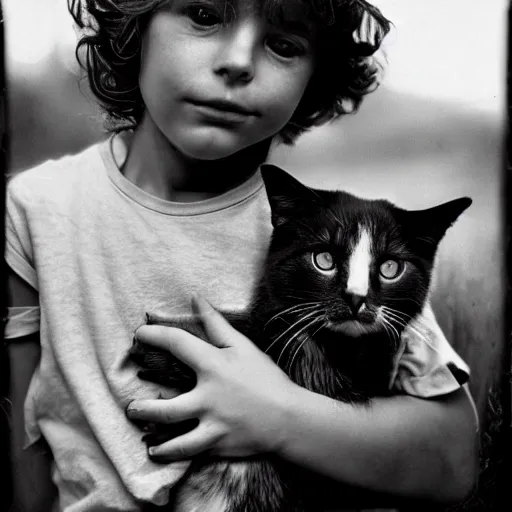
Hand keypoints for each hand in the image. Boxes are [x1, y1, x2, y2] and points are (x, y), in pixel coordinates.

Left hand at [126, 295, 297, 461]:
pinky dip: (171, 454)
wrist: (289, 417)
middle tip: (131, 406)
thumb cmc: (265, 378)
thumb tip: (196, 298)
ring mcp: (212, 424)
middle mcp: (208, 398)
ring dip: (152, 435)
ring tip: (140, 432)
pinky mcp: (218, 443)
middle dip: (143, 409)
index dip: (155, 335)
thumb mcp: (243, 346)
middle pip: (166, 408)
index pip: (177, 344)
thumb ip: (216, 323)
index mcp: (214, 366)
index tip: (140, 334)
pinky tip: (158, 453)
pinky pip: (188, 452)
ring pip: (174, 437)